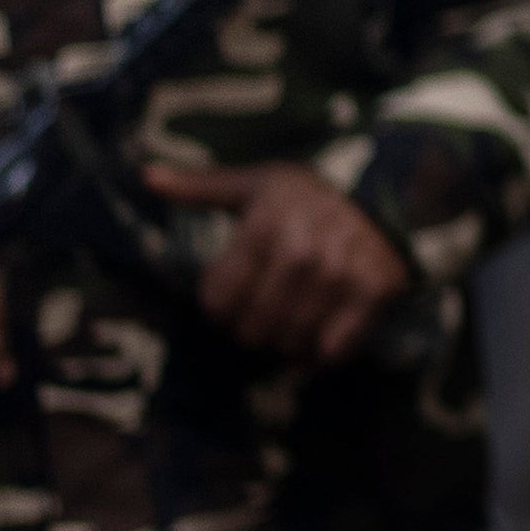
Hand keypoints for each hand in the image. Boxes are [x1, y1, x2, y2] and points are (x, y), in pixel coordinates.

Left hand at [145, 159, 411, 364]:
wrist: (381, 195)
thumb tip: (148, 177)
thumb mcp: (252, 184)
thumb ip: (200, 187)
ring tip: (286, 327)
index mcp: (263, 227)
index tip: (229, 301)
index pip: (218, 301)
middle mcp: (301, 253)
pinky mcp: (373, 291)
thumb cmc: (304, 196)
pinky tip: (316, 338)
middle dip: (249, 330)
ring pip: (291, 341)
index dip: (218, 308)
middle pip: (252, 328)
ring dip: (284, 343)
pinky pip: (333, 348)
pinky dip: (320, 353)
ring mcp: (341, 274)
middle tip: (259, 319)